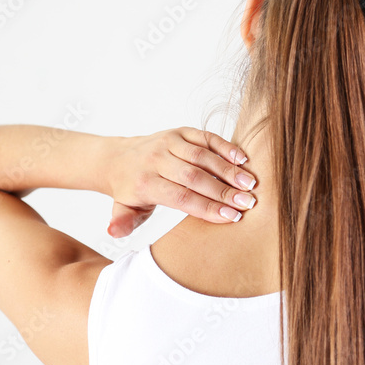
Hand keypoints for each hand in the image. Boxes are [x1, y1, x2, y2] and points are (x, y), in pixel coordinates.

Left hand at [104, 127, 256, 237]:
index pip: (181, 197)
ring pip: (202, 156)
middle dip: (223, 191)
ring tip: (250, 184)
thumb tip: (114, 232)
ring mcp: (169, 142)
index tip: (232, 217)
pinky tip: (243, 159)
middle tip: (248, 202)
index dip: (207, 207)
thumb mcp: (122, 210)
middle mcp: (156, 160)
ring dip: (229, 170)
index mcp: (144, 183)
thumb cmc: (128, 190)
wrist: (118, 158)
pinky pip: (205, 137)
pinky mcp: (179, 132)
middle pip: (194, 176)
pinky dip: (225, 147)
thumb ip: (122, 223)